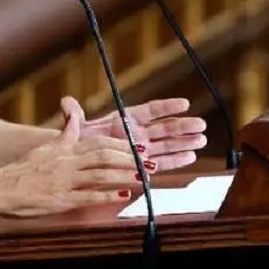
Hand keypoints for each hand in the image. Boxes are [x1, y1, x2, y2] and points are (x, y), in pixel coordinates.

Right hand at [0, 108, 140, 217]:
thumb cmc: (22, 169)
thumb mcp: (45, 147)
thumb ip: (65, 134)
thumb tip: (76, 119)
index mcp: (65, 149)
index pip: (99, 142)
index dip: (122, 145)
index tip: (140, 147)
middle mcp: (67, 162)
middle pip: (104, 156)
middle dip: (130, 159)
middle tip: (150, 162)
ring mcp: (64, 181)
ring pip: (100, 174)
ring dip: (124, 175)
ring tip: (144, 177)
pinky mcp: (60, 199)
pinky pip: (88, 195)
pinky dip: (107, 194)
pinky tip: (123, 194)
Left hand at [67, 95, 206, 172]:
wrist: (77, 161)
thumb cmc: (79, 142)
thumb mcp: (76, 129)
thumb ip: (73, 116)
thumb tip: (65, 103)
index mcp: (125, 119)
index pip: (150, 110)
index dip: (167, 107)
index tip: (185, 104)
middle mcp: (137, 133)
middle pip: (164, 128)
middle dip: (183, 127)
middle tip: (201, 125)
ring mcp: (141, 150)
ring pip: (167, 145)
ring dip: (184, 143)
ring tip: (202, 140)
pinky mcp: (141, 166)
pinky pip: (161, 163)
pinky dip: (175, 161)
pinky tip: (190, 157)